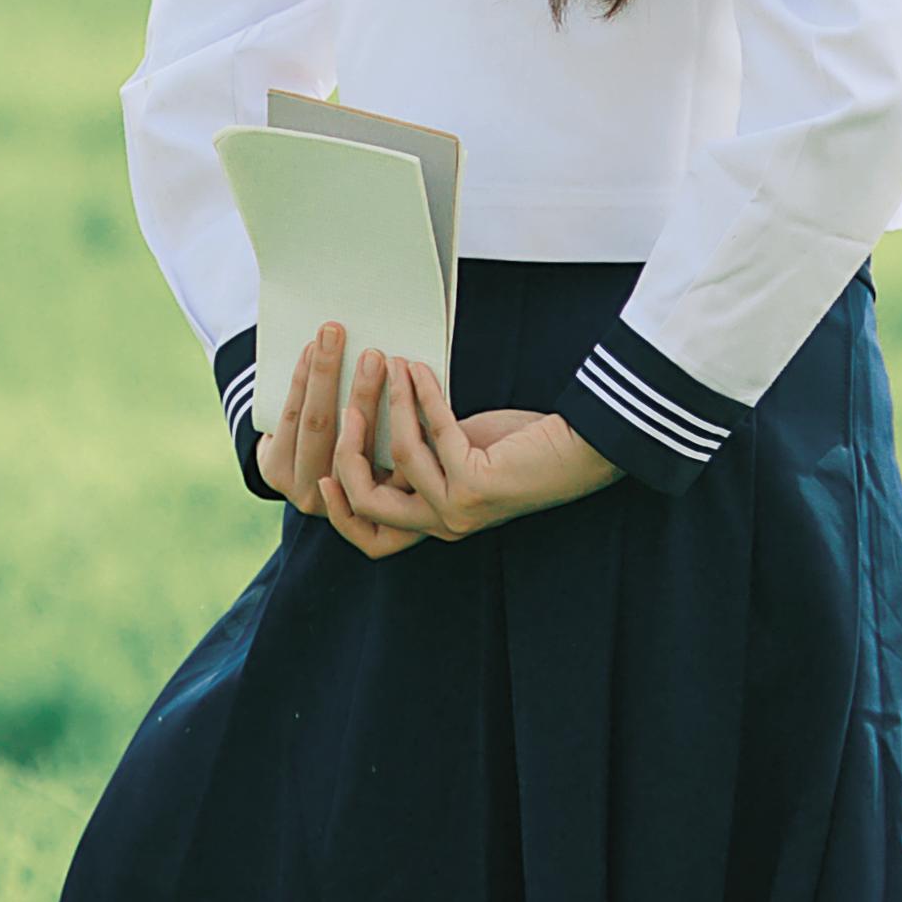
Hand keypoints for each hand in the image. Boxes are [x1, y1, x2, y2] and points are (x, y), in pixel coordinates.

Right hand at [259, 327, 615, 552]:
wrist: (579, 450)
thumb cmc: (520, 446)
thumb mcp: (454, 452)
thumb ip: (417, 451)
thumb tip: (372, 417)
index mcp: (434, 524)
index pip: (372, 536)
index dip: (339, 508)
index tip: (322, 470)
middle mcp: (444, 525)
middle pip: (368, 502)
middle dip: (348, 450)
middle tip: (345, 405)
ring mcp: (459, 510)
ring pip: (398, 457)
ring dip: (391, 404)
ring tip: (390, 365)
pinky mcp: (477, 485)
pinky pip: (434, 433)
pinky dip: (424, 395)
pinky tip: (421, 370)